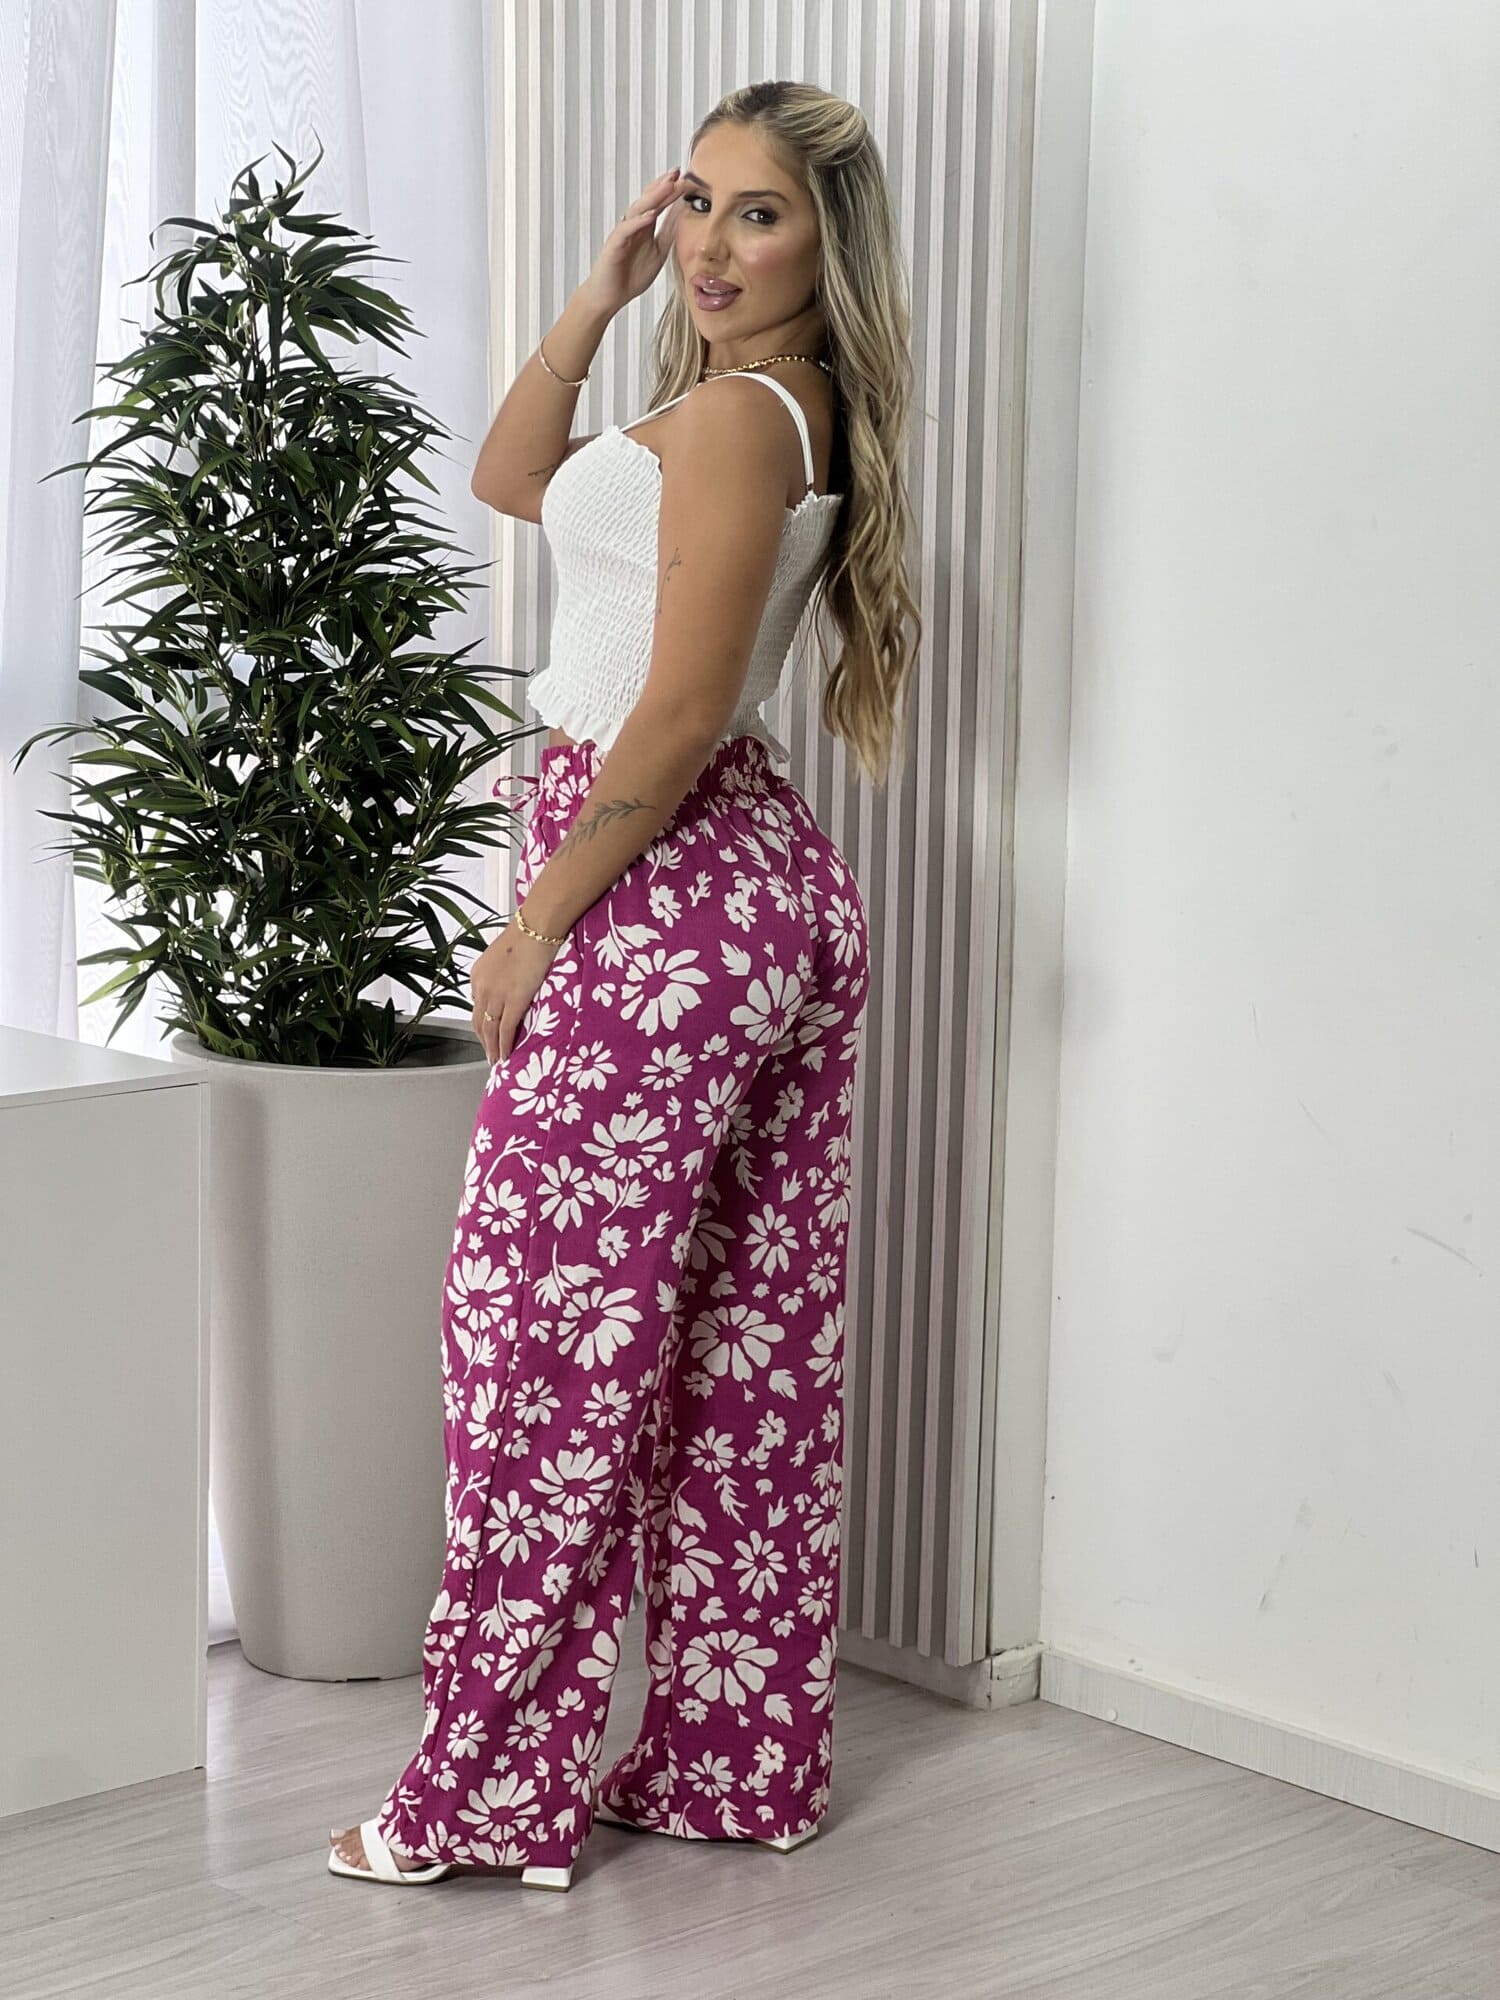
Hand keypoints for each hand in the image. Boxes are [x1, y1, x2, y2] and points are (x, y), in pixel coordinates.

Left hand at [470, 917, 566, 1065]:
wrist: (536, 928)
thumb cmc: (527, 935)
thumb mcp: (506, 955)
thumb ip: (503, 972)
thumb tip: (511, 981)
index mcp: (479, 974)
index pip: (477, 1005)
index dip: (482, 1022)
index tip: (487, 1032)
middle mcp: (482, 987)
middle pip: (478, 1021)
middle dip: (483, 1040)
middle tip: (489, 1053)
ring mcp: (496, 996)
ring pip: (489, 1030)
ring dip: (492, 1048)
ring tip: (496, 1060)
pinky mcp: (513, 1002)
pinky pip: (504, 1030)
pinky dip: (503, 1045)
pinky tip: (506, 1055)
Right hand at [578, 168, 683, 317]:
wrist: (609, 296)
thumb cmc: (630, 276)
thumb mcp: (658, 252)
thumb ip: (668, 233)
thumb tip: (682, 215)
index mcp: (644, 226)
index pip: (659, 203)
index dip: (672, 191)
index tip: (687, 178)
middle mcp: (633, 225)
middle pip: (648, 200)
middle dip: (662, 185)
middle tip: (677, 172)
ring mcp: (623, 233)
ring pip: (638, 210)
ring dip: (653, 197)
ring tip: (667, 186)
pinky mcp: (614, 245)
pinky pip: (626, 230)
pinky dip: (638, 222)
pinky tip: (650, 215)